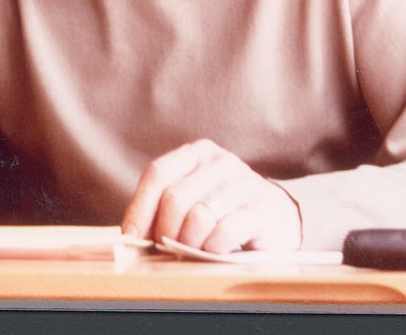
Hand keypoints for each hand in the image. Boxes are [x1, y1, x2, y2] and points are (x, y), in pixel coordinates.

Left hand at [121, 139, 301, 253]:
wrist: (275, 218)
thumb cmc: (223, 212)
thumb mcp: (193, 200)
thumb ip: (164, 208)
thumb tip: (130, 234)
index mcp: (198, 153)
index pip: (158, 173)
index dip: (140, 207)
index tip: (132, 236)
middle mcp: (221, 161)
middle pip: (175, 198)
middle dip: (165, 231)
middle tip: (168, 249)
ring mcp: (244, 182)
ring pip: (198, 217)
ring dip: (189, 243)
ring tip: (192, 251)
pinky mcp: (261, 208)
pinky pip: (223, 232)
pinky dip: (211, 248)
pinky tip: (214, 251)